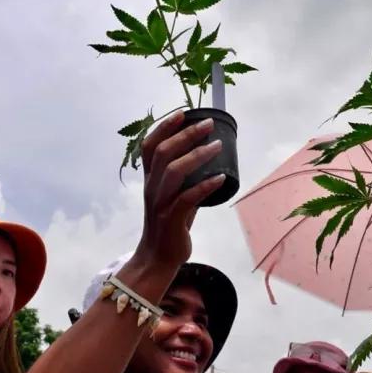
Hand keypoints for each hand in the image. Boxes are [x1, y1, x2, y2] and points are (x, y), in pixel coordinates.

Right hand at [134, 111, 224, 267]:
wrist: (157, 259)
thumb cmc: (168, 226)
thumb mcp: (173, 198)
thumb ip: (185, 182)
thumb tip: (209, 167)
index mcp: (150, 180)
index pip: (150, 147)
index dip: (164, 128)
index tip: (183, 113)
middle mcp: (152, 188)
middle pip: (164, 153)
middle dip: (186, 135)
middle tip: (208, 125)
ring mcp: (160, 203)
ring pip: (174, 171)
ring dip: (197, 155)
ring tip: (217, 146)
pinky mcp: (172, 219)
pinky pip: (188, 198)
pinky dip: (205, 186)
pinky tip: (221, 179)